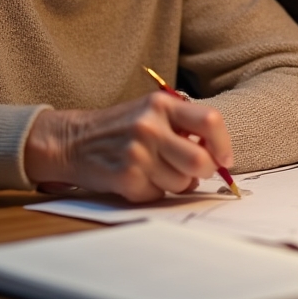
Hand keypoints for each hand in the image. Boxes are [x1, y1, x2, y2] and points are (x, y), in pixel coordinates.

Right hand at [24, 93, 232, 201]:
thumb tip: (218, 154)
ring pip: (182, 183)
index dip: (223, 144)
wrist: (73, 141)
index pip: (210, 121)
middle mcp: (150, 126)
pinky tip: (139, 178)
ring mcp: (138, 153)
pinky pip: (159, 194)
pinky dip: (154, 191)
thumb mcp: (151, 111)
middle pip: (200, 160)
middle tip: (196, 172)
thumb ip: (183, 125)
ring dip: (177, 183)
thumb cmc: (121, 127)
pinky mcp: (126, 178)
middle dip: (204, 172)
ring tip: (158, 170)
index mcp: (162, 104)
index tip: (225, 158)